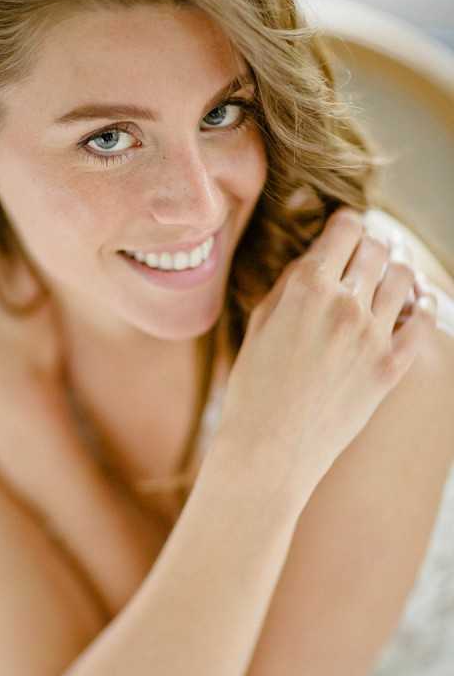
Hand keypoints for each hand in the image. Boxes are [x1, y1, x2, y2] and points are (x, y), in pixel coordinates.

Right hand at [217, 207, 437, 494]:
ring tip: (391, 274)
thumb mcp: (259, 324)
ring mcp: (373, 335)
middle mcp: (345, 302)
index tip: (346, 230)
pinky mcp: (391, 367)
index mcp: (306, 286)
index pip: (344, 229)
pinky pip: (423, 322)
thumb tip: (317, 259)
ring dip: (398, 269)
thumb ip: (290, 284)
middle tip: (368, 251)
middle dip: (372, 244)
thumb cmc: (253, 389)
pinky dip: (423, 305)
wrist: (269, 450)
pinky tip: (418, 303)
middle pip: (377, 248)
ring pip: (404, 277)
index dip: (346, 225)